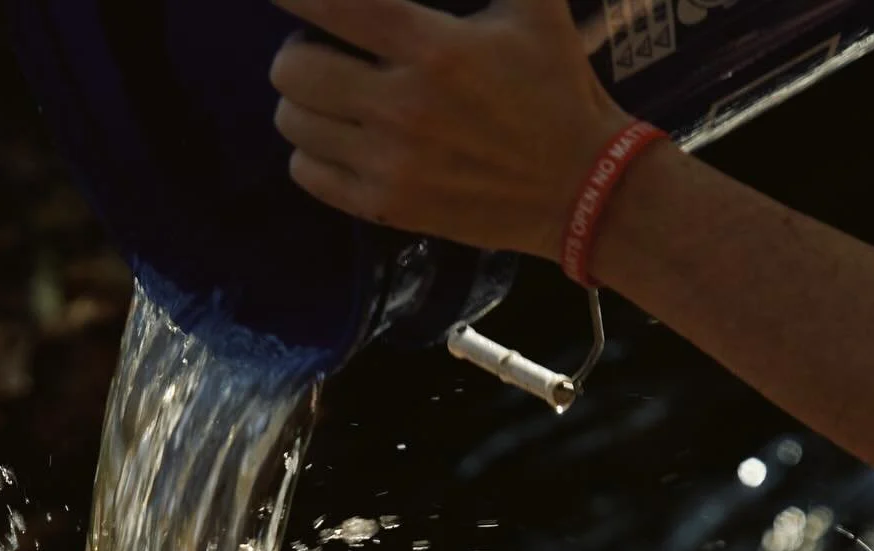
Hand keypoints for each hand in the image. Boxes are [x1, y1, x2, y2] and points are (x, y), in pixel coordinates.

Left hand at [268, 0, 628, 258]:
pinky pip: (309, 174)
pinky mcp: (388, 207)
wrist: (579, 186)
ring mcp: (391, 164)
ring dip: (301, 104)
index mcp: (433, 48)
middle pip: (294, 69)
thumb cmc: (555, 88)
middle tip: (322, 54)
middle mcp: (403, 107)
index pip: (335, 4)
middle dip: (297, 53)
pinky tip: (335, 142)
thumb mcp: (534, 6)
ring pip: (294, 123)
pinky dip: (309, 153)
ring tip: (329, 99)